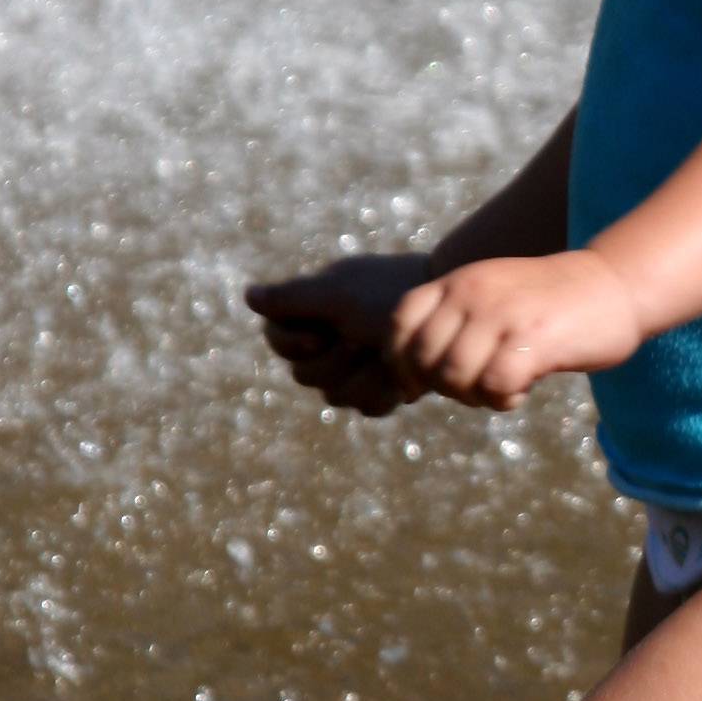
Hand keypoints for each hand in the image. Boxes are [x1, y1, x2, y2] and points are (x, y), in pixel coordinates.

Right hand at [245, 253, 431, 414]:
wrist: (453, 309)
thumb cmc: (392, 293)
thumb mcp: (340, 294)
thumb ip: (293, 298)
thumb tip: (249, 297)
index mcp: (316, 311)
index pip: (278, 340)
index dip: (295, 343)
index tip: (324, 333)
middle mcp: (332, 339)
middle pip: (306, 374)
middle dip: (336, 360)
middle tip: (363, 342)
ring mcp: (358, 366)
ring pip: (336, 395)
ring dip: (363, 376)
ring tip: (387, 357)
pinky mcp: (385, 386)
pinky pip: (368, 407)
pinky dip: (385, 391)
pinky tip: (403, 377)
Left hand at [384, 249, 643, 409]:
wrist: (614, 285)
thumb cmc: (550, 302)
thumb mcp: (492, 294)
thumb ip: (455, 320)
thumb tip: (412, 377)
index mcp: (460, 281)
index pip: (402, 322)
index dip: (400, 362)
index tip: (416, 386)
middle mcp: (475, 292)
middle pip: (424, 358)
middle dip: (442, 387)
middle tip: (475, 389)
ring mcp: (504, 314)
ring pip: (455, 375)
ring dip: (473, 397)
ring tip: (501, 390)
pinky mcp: (535, 338)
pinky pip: (496, 385)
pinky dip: (504, 399)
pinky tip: (523, 390)